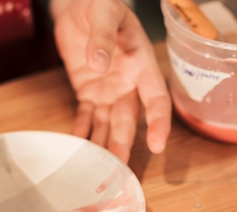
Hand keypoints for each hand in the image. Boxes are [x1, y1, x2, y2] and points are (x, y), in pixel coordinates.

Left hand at [50, 0, 171, 161]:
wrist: (78, 4)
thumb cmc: (100, 3)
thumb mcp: (105, 13)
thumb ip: (102, 37)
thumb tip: (98, 64)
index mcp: (140, 64)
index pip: (155, 98)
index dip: (158, 122)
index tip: (158, 144)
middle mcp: (126, 82)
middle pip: (127, 119)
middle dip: (124, 144)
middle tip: (119, 170)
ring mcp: (106, 89)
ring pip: (107, 123)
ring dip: (104, 145)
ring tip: (99, 169)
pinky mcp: (87, 90)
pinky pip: (85, 116)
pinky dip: (82, 132)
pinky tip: (78, 148)